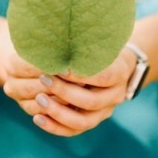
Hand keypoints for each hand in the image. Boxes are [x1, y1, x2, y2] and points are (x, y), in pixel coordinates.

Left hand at [3, 49, 135, 136]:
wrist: (116, 65)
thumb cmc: (100, 46)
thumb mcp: (98, 39)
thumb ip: (83, 40)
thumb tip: (59, 26)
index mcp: (119, 73)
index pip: (102, 77)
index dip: (80, 74)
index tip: (59, 66)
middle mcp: (115, 95)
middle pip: (91, 101)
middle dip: (64, 91)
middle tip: (43, 78)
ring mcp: (105, 111)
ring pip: (82, 121)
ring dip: (58, 112)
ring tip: (38, 100)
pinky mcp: (91, 120)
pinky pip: (73, 131)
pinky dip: (55, 126)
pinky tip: (37, 117)